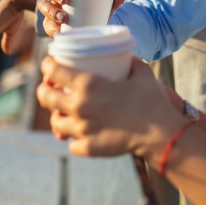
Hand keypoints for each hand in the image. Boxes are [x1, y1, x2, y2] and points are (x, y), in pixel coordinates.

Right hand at [37, 0, 125, 37]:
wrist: (87, 30)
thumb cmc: (92, 12)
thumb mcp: (101, 6)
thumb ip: (110, 2)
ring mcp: (51, 11)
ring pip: (44, 6)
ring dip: (52, 11)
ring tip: (63, 17)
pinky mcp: (51, 26)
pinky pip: (47, 25)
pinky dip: (53, 27)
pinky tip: (59, 30)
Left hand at [37, 56, 177, 157]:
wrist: (161, 133)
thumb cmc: (152, 100)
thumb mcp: (141, 73)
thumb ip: (129, 62)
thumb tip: (125, 56)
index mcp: (88, 84)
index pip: (52, 70)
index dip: (48, 65)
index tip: (50, 64)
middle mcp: (79, 106)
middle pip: (46, 97)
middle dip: (44, 90)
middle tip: (50, 88)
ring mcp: (82, 129)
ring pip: (55, 123)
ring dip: (58, 116)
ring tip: (64, 113)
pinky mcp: (88, 148)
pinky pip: (71, 143)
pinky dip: (74, 138)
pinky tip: (82, 134)